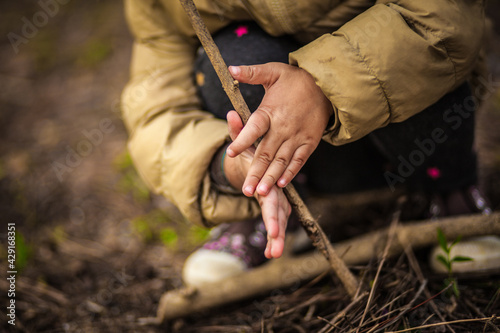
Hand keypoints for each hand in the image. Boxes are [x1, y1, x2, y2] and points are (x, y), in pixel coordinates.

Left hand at [223, 111, 290, 257]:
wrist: (270, 150)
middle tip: (273, 235)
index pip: (268, 181)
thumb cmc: (257, 146)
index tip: (257, 199)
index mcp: (269, 170)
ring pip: (280, 216)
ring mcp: (278, 198)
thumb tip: (229, 113)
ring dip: (276, 235)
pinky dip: (275, 235)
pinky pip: (279, 220)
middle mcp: (276, 186)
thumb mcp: (247, 138)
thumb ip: (239, 129)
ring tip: (272, 254)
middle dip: (274, 220)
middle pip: (277, 204)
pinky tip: (271, 254)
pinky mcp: (278, 205)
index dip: (264, 191)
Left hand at [227, 63, 332, 196]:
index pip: (254, 127)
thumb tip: (230, 69)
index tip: (231, 152)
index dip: (242, 139)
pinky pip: (298, 161)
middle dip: (255, 172)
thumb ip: (252, 73)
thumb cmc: (296, 79)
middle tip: (246, 190)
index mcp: (271, 111)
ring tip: (261, 193)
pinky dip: (290, 173)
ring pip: (281, 161)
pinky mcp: (309, 142)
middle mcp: (283, 127)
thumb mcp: (273, 71)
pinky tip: (281, 185)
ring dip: (271, 178)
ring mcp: (297, 137)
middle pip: (266, 153)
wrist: (327, 85)